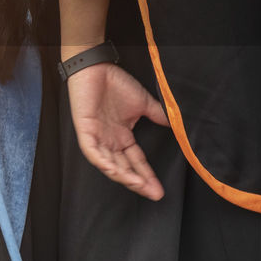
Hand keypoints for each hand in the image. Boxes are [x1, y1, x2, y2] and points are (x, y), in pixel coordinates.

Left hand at [66, 62, 169, 200]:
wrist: (96, 66)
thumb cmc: (115, 83)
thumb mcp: (143, 103)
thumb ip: (158, 116)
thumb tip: (176, 126)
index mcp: (122, 136)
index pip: (136, 161)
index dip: (147, 175)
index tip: (160, 189)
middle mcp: (109, 140)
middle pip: (124, 168)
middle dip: (138, 182)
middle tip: (154, 194)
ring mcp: (97, 137)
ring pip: (108, 164)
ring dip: (124, 176)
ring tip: (139, 186)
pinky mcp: (85, 130)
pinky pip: (92, 152)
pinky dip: (103, 162)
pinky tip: (115, 171)